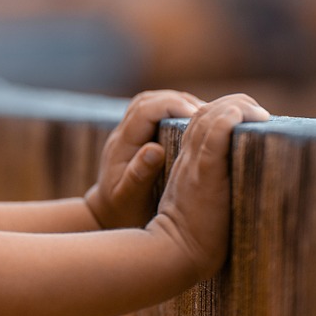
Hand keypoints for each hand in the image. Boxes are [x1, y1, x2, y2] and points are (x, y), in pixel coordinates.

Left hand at [85, 90, 204, 228]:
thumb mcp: (128, 197)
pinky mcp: (138, 137)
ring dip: (179, 103)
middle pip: (149, 100)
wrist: (106, 215)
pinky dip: (176, 111)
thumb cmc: (120, 211)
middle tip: (210, 112)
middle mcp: (123, 133)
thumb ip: (139, 174)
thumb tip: (155, 149)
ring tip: (207, 115)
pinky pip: (156, 113)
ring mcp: (129, 133)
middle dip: (179, 100)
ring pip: (152, 102)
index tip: (198, 114)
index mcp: (121, 144)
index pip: (144, 110)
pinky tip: (197, 124)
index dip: (171, 105)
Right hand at [149, 93, 269, 280]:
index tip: (250, 119)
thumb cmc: (189, 240)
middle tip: (259, 113)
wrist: (171, 254)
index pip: (202, 123)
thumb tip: (248, 193)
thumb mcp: (199, 206)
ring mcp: (194, 164)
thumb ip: (212, 191)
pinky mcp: (204, 173)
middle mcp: (187, 158)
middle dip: (235, 103)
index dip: (224, 113)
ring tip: (260, 113)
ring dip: (237, 106)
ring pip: (211, 117)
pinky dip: (229, 118)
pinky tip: (246, 115)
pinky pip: (215, 135)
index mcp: (186, 164)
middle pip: (206, 113)